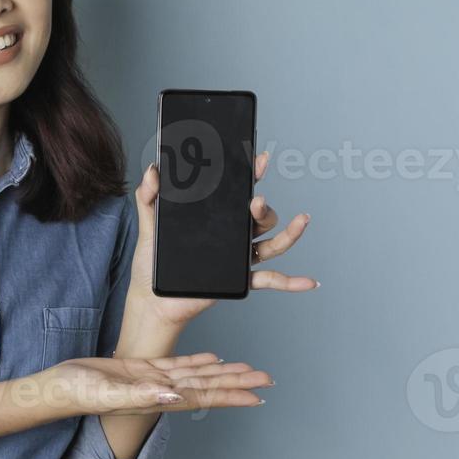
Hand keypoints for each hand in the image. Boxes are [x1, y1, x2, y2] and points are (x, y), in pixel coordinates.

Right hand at [41, 353, 272, 415]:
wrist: (58, 386)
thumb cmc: (78, 392)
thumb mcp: (108, 391)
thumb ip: (141, 394)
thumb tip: (173, 395)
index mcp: (157, 398)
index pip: (203, 396)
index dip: (231, 395)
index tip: (257, 396)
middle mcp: (161, 391)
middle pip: (208, 385)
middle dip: (237, 382)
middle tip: (266, 379)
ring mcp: (153, 380)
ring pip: (197, 374)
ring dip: (223, 372)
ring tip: (248, 369)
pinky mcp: (142, 369)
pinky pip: (178, 364)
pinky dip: (198, 360)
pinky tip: (213, 357)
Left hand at [126, 150, 317, 327]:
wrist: (152, 298)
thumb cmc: (152, 262)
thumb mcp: (149, 225)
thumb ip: (148, 196)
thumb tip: (153, 170)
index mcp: (215, 219)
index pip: (238, 193)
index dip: (251, 175)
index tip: (258, 159)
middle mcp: (232, 236)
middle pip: (260, 217)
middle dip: (263, 207)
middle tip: (255, 200)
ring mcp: (238, 258)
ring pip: (272, 243)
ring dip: (290, 233)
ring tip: (300, 220)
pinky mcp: (238, 280)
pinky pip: (270, 280)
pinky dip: (292, 282)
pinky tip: (309, 281)